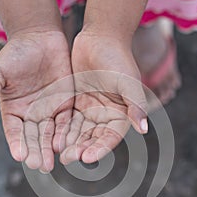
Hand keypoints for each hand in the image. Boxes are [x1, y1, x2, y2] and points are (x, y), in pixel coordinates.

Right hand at [0, 30, 73, 171]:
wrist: (40, 38)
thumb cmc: (15, 54)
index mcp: (14, 110)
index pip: (15, 132)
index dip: (17, 144)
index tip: (20, 156)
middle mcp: (32, 114)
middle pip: (34, 137)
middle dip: (36, 152)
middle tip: (39, 166)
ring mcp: (50, 110)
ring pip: (50, 134)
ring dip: (50, 149)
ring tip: (51, 163)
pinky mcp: (66, 104)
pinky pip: (67, 122)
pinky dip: (65, 134)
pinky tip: (64, 145)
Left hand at [60, 29, 147, 164]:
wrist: (101, 38)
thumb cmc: (118, 59)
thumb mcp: (128, 82)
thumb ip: (135, 105)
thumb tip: (143, 129)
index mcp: (121, 114)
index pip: (110, 137)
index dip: (99, 148)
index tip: (86, 157)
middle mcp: (106, 115)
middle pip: (93, 138)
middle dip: (81, 148)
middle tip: (68, 158)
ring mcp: (90, 110)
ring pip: (79, 131)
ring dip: (70, 142)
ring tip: (58, 152)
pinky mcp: (76, 102)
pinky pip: (68, 119)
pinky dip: (62, 128)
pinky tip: (52, 136)